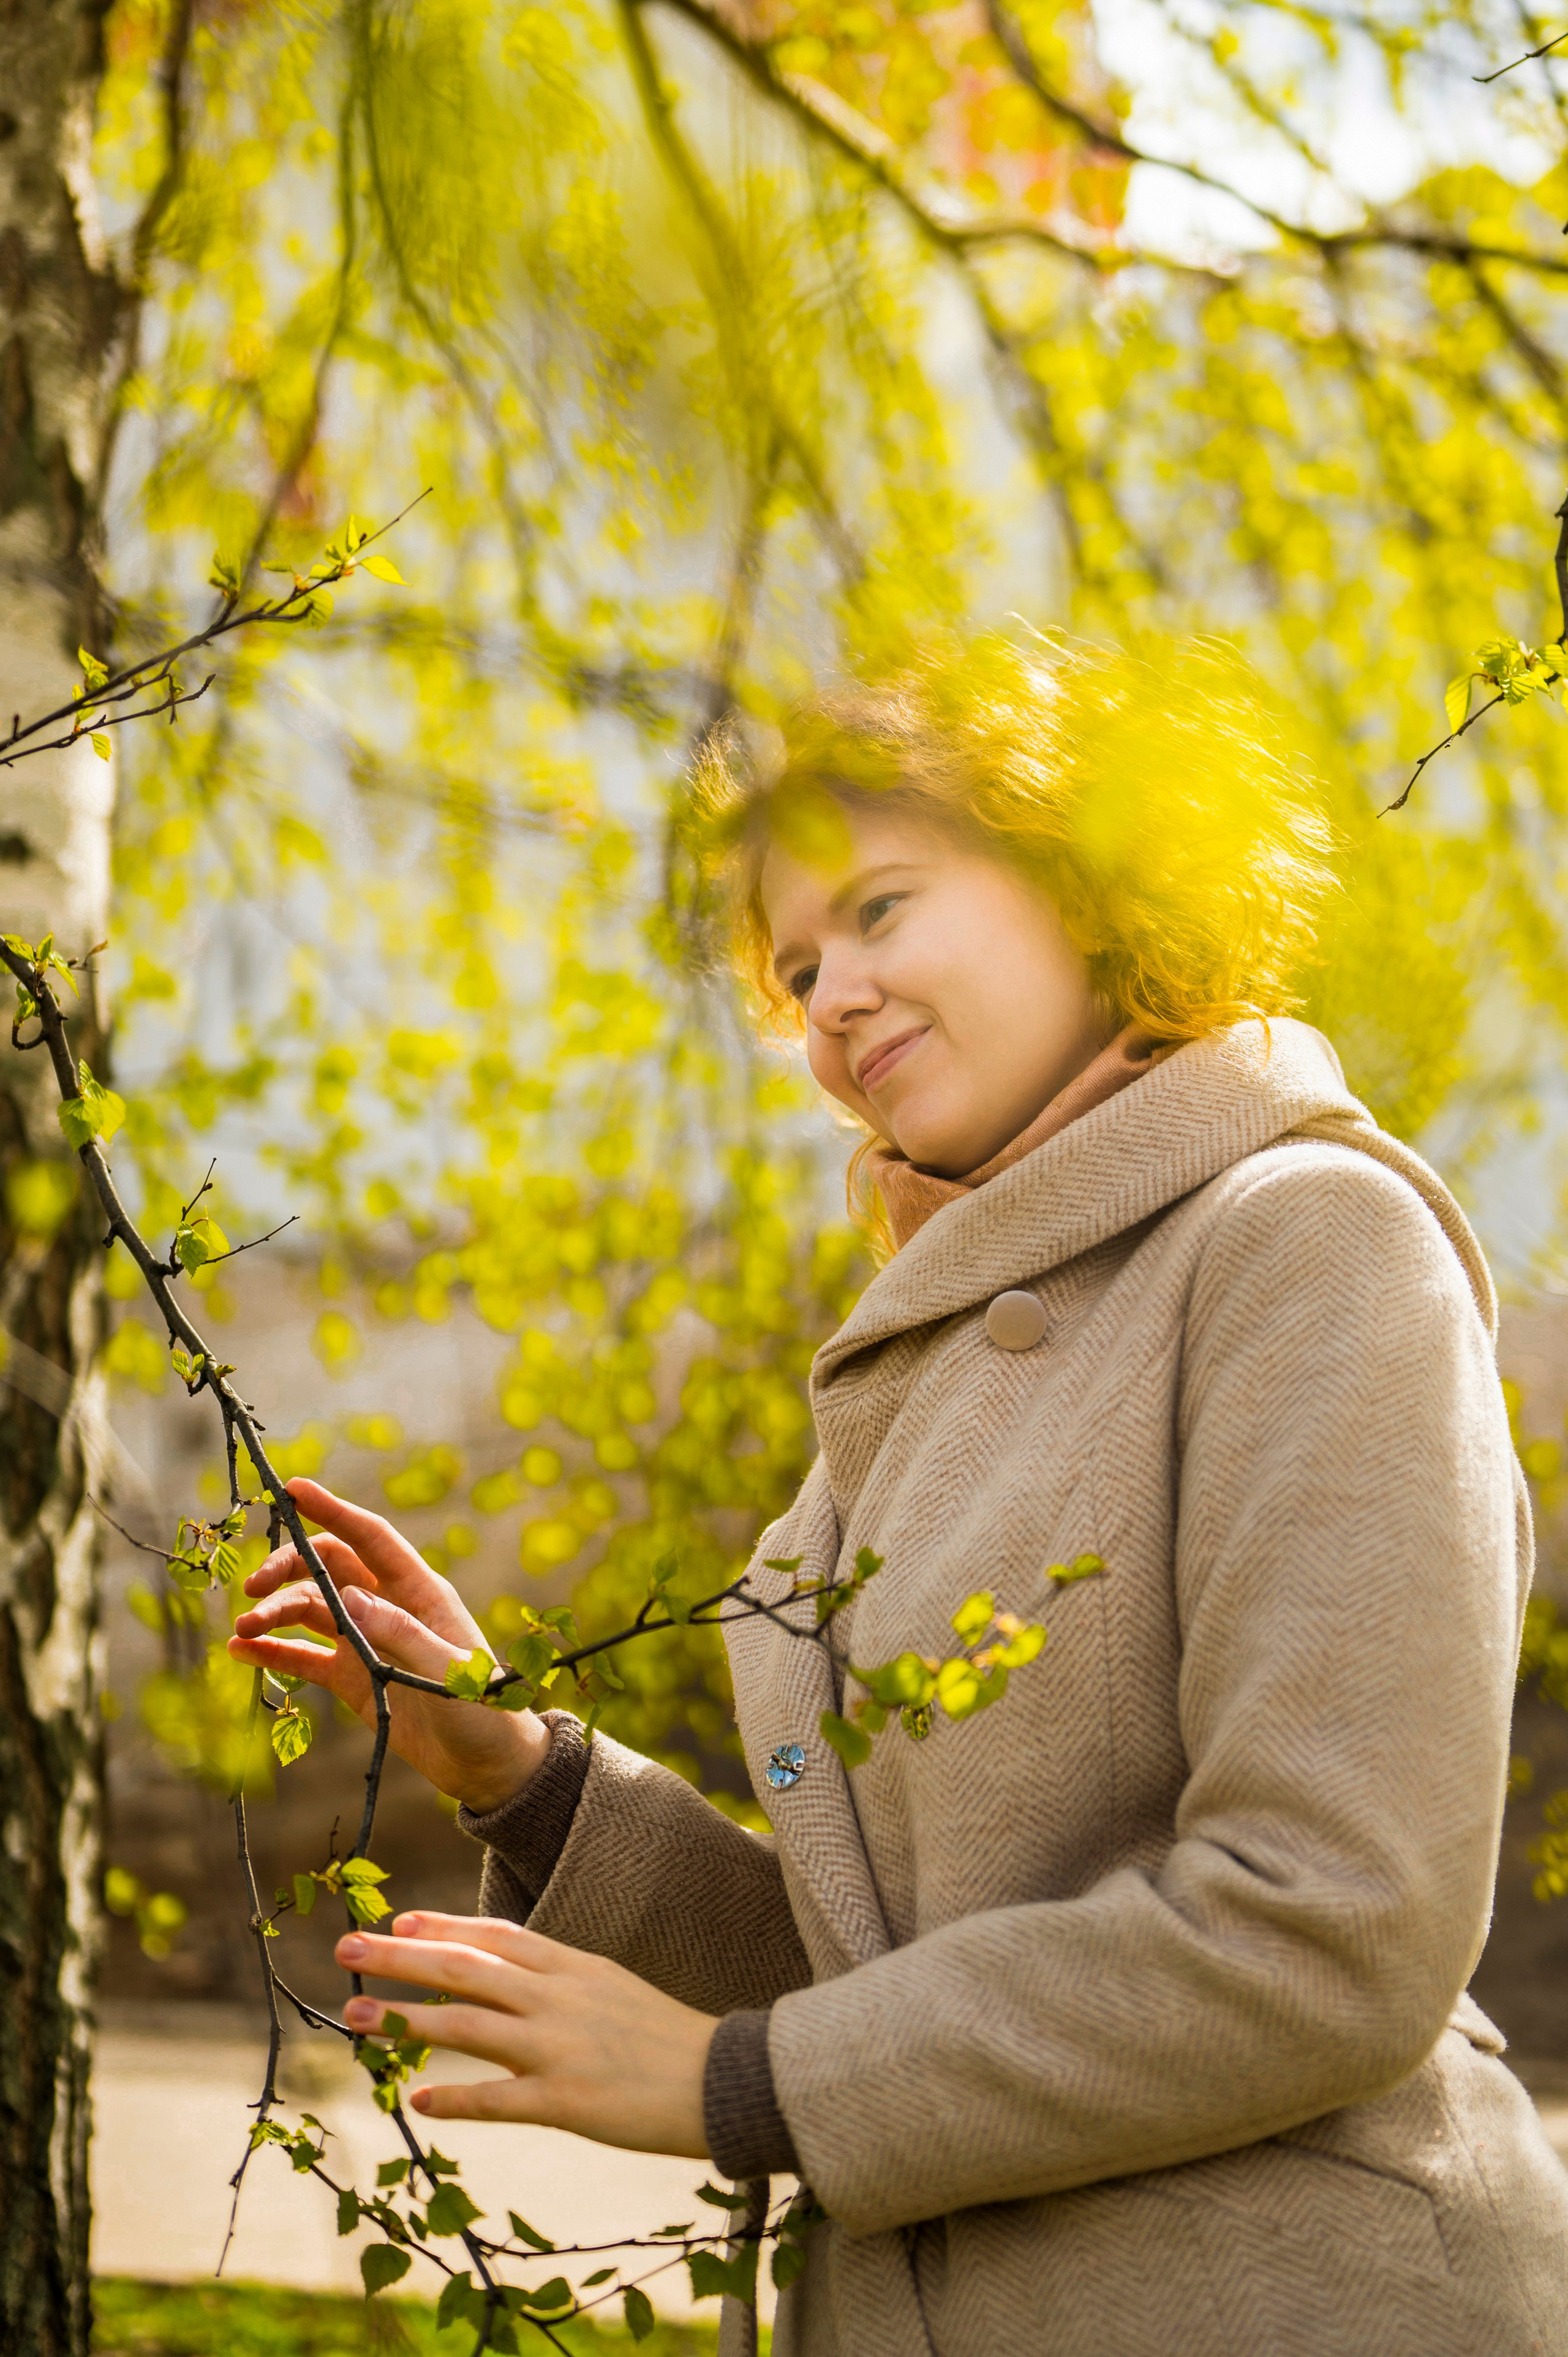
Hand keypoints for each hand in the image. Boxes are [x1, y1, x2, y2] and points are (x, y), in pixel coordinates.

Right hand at [227, 1479, 549, 1812]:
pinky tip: (241, 1651)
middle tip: (252, 1588)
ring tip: (242, 1629)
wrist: (486, 1765)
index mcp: (419, 1592)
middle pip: (328, 1569)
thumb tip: (347, 1596)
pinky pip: (305, 1657)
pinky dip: (274, 1651)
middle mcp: (387, 1608)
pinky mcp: (352, 1678)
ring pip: (310, 1610)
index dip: (333, 1510)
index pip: (370, 1538)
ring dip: (274, 1613)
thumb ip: (400, 1634)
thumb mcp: (447, 1671)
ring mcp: (366, 1642)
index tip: (293, 1489)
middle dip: (288, 1569)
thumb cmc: (483, 1710)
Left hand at [336, 1912, 716, 2157]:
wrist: (724, 2078)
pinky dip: (456, 2099)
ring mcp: (559, 2048)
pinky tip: (419, 2102)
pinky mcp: (565, 2102)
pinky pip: (498, 2099)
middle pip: (467, 1968)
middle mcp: (559, 1998)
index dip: (442, 1926)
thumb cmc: (666, 2036)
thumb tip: (504, 1975)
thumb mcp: (612, 1987)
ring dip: (409, 2020)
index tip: (397, 1921)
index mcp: (572, 1966)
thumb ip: (559, 1979)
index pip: (495, 1935)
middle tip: (347, 1949)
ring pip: (469, 2025)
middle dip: (402, 1957)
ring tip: (359, 2018)